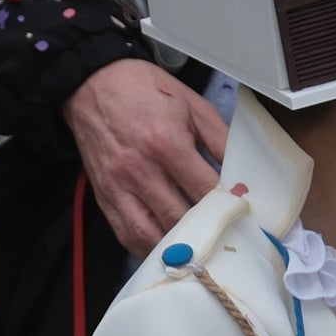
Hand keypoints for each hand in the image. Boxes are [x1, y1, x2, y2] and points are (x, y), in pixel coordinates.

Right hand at [64, 58, 224, 253]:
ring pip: (150, 234)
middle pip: (179, 217)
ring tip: (198, 250)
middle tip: (227, 239)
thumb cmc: (145, 92)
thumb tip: (241, 174)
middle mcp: (140, 169)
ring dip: (176, 248)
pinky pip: (126, 234)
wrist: (91, 85)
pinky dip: (148, 248)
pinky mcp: (103, 196)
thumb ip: (220, 140)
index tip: (243, 215)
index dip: (227, 206)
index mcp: (166, 143)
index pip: (204, 190)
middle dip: (205, 232)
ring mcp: (117, 186)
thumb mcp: (192, 105)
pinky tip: (167, 249)